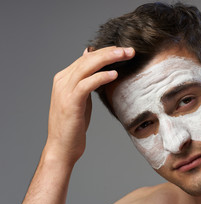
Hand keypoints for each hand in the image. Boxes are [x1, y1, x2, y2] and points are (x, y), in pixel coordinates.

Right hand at [44, 46, 134, 165]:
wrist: (62, 147)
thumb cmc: (74, 124)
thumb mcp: (81, 98)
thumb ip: (86, 81)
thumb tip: (91, 63)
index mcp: (64, 78)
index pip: (87, 58)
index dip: (106, 52)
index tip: (124, 50)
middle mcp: (62, 81)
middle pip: (88, 59)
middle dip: (110, 52)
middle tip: (130, 50)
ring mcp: (64, 91)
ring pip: (87, 67)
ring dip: (108, 59)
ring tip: (125, 55)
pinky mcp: (70, 102)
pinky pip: (86, 84)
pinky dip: (100, 77)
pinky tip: (114, 74)